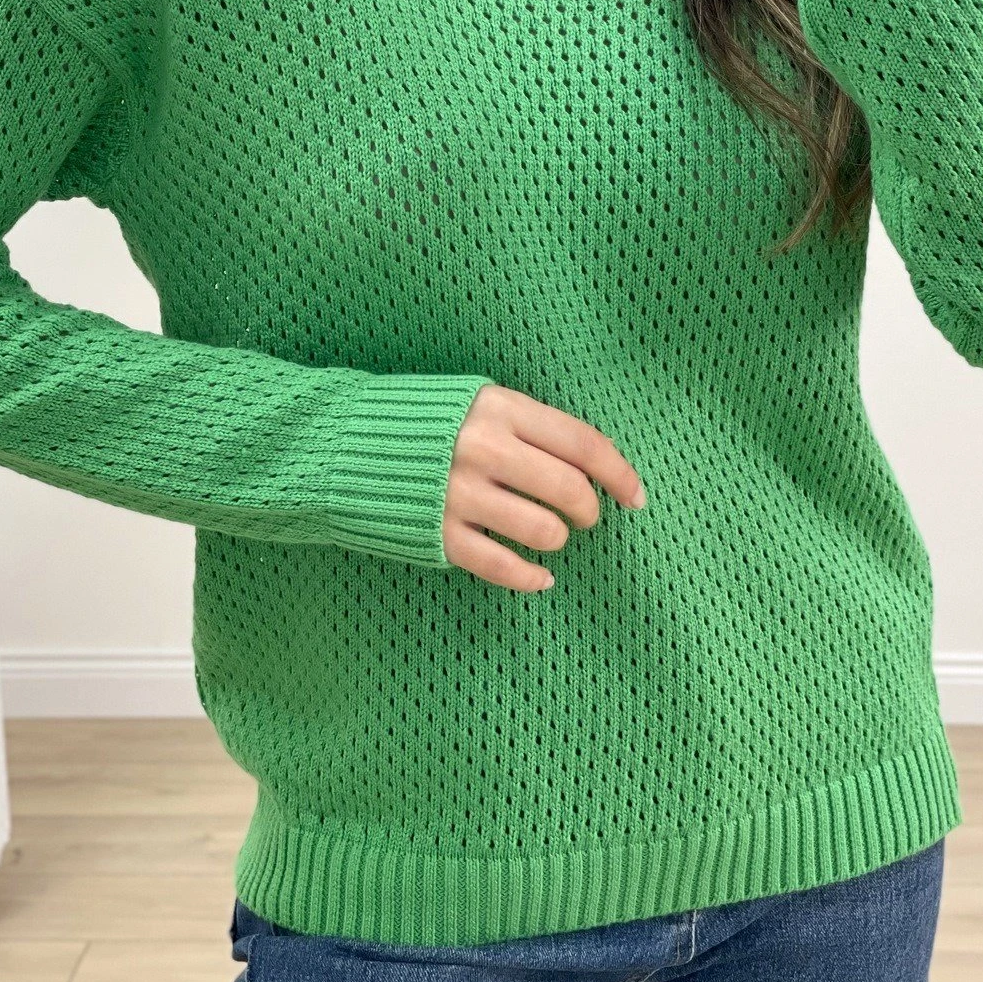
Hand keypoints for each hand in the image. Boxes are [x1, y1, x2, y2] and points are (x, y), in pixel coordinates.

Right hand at [442, 382, 645, 592]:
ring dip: (558, 539)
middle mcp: (483, 448)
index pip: (582, 442)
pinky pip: (502, 567)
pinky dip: (530, 578)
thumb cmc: (426, 423)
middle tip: (585, 516)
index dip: (619, 473)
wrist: (347, 443)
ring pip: (543, 531)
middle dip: (589, 511)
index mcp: (500, 408)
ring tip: (550, 534)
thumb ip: (529, 426)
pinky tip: (540, 577)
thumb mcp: (479, 402)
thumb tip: (592, 464)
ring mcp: (459, 493)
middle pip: (569, 490)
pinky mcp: (438, 533)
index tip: (636, 497)